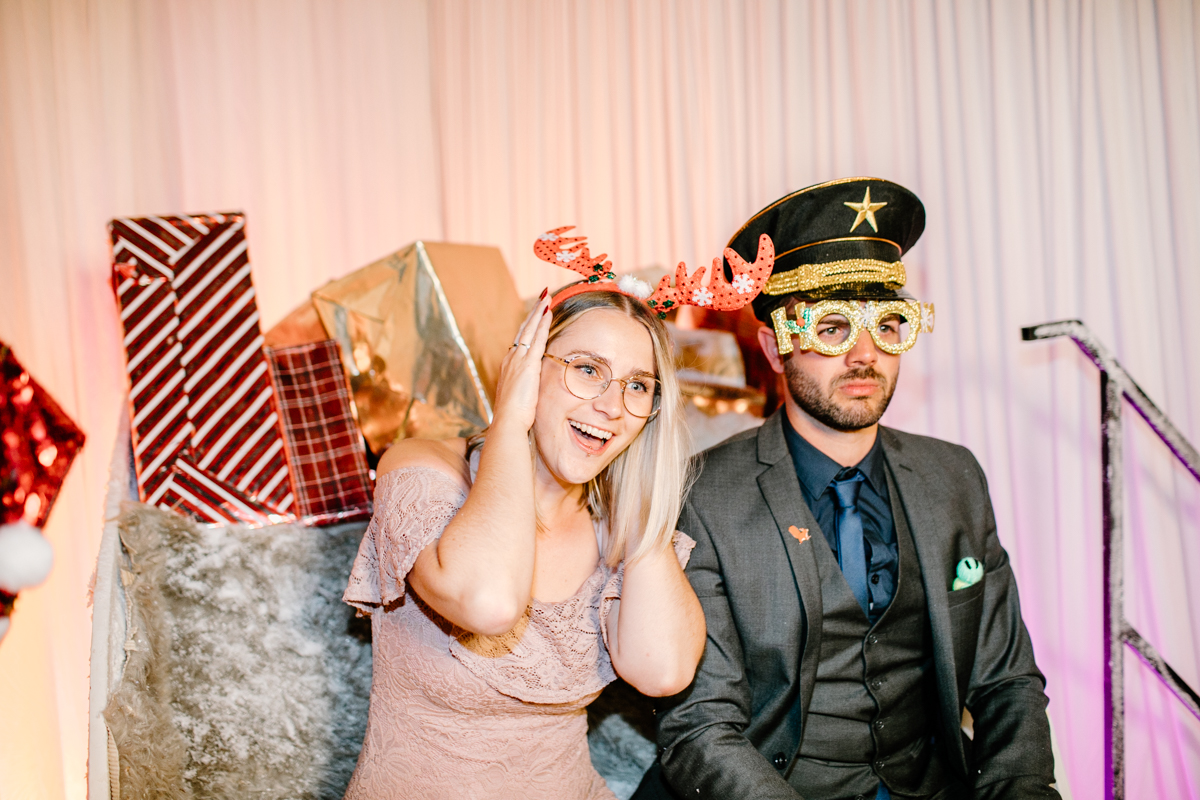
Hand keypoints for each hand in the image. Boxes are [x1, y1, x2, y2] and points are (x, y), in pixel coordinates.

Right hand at [492, 289, 551, 434]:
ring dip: (538, 312)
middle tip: (542, 297)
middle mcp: (511, 358)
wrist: (508, 422)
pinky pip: (537, 338)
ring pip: (530, 329)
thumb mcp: (519, 397)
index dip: (529, 326)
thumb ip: (525, 388)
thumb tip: (531, 390)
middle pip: (524, 330)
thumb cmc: (513, 416)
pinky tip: (548, 312)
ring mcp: (518, 359)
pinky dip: (542, 323)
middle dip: (533, 313)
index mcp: (509, 365)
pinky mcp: (527, 364)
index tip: (536, 315)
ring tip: (546, 297)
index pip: (520, 340)